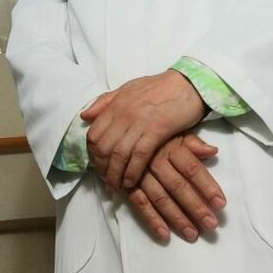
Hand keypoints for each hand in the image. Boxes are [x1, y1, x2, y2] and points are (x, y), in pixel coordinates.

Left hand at [82, 70, 205, 189]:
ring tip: (115, 188)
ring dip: (115, 175)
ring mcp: (139, 122)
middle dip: (102, 169)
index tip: (97, 167)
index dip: (92, 155)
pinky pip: (139, 156)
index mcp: (115, 104)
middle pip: (103, 148)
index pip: (93, 134)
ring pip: (119, 155)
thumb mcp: (128, 89)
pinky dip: (132, 173)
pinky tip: (131, 182)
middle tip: (106, 181)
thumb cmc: (159, 87)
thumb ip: (105, 102)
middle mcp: (123, 114)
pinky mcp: (157, 131)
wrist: (188, 84)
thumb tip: (85, 116)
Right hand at [126, 133, 224, 241]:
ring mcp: (140, 174)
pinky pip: (139, 203)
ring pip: (160, 198)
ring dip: (176, 218)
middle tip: (211, 224)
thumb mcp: (174, 133)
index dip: (207, 186)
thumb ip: (194, 143)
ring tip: (192, 234)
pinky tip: (164, 234)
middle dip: (195, 207)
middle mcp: (156, 162)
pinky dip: (151, 219)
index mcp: (171, 148)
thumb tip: (213, 151)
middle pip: (178, 186)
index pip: (192, 169)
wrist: (119, 133)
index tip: (221, 203)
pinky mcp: (127, 185)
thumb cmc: (154, 137)